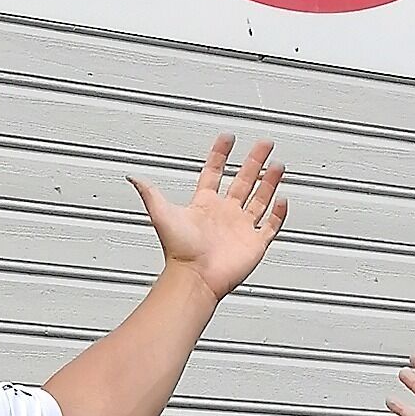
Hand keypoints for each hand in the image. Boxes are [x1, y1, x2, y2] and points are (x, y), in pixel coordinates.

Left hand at [130, 133, 285, 301]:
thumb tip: (132, 176)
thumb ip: (150, 193)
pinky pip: (270, 225)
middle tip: (264, 144)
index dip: (220, 155)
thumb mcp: (161, 214)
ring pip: (260, 199)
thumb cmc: (179, 250)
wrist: (195, 277)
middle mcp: (224, 214)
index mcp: (205, 204)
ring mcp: (241, 228)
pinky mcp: (254, 243)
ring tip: (277, 165)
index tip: (228, 138)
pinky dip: (278, 213)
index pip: (215, 173)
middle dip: (254, 161)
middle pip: (243, 181)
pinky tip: (282, 199)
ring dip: (269, 182)